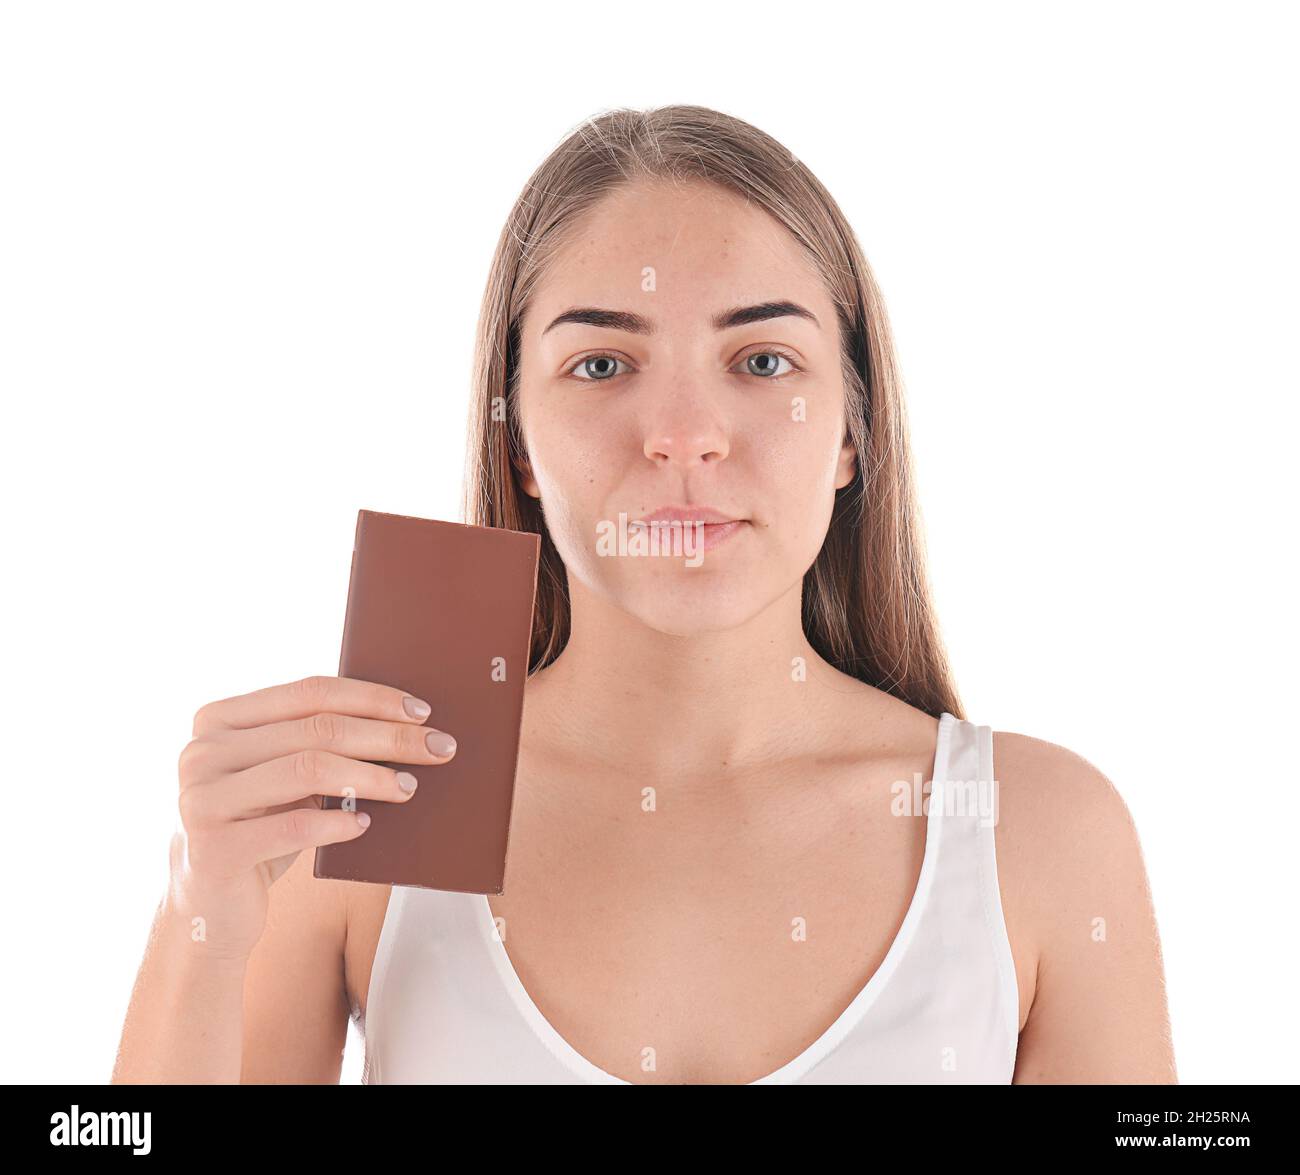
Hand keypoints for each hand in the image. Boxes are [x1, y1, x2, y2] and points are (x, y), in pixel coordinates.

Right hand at [168, 674, 456, 960]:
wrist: (211, 906)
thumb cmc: (260, 829)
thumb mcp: (281, 777)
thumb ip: (314, 743)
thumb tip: (406, 721)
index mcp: (218, 719)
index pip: (309, 692)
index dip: (372, 698)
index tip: (422, 712)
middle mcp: (201, 752)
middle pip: (318, 729)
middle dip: (388, 736)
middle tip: (437, 748)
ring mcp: (200, 800)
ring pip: (308, 768)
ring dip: (371, 776)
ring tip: (408, 786)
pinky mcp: (213, 849)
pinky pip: (293, 827)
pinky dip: (338, 822)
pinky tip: (365, 824)